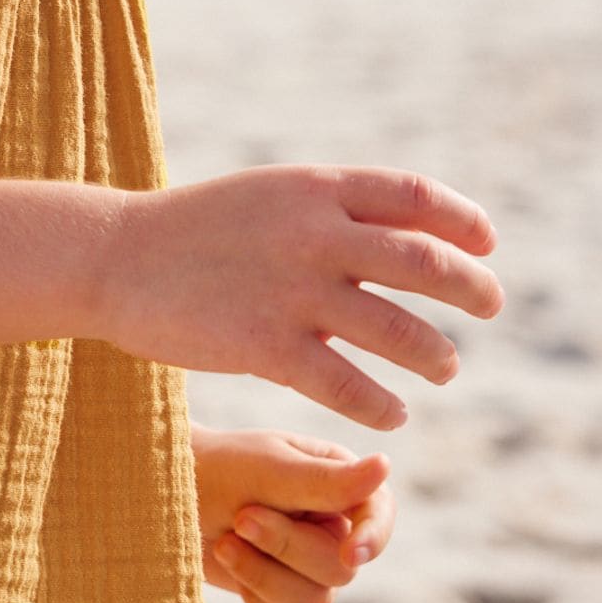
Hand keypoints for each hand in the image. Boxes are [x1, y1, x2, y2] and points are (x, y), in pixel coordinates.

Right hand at [92, 166, 503, 432]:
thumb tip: (402, 231)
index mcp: (316, 188)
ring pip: (399, 331)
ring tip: (445, 368)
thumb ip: (330, 210)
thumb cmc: (193, 231)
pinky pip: (348, 385)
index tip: (486, 244)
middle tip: (491, 306)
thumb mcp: (267, 197)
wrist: (111, 258)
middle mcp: (315, 234)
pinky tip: (391, 414)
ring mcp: (292, 291)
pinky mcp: (265, 347)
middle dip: (472, 287)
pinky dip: (381, 403)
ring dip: (435, 354)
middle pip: (425, 262)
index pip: (418, 195)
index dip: (464, 221)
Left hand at [190, 422, 394, 602]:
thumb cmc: (219, 468)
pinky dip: (256, 597)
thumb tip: (385, 466)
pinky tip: (230, 563)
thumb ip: (326, 480)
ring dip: (264, 574)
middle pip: (342, 568)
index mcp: (339, 481)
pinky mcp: (280, 593)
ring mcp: (308, 564)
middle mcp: (332, 525)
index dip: (374, 538)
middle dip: (287, 547)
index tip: (352, 553)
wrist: (164, 495)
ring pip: (317, 600)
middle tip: (242, 517)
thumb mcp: (270, 469)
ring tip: (225, 541)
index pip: (379, 514)